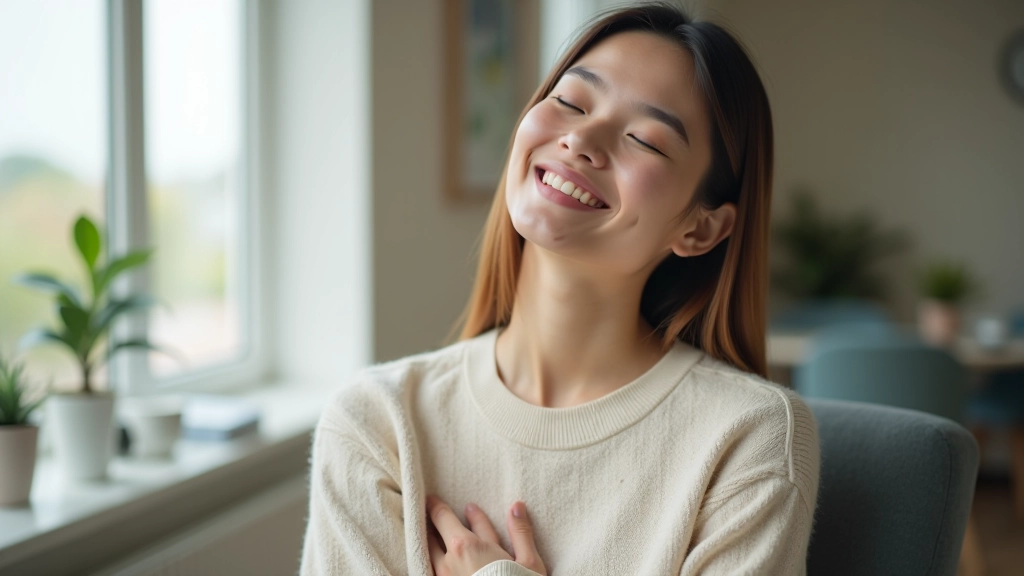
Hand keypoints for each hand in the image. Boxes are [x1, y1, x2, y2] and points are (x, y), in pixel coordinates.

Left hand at [426, 495, 546, 575]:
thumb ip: (520, 533)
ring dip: (426, 541)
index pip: (448, 518)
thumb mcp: (529, 563)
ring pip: (427, 553)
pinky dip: (429, 563)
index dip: (442, 507)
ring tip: (424, 535)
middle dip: (428, 520)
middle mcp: (449, 561)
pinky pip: (429, 571)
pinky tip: (430, 563)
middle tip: (424, 509)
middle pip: (432, 534)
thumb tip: (516, 506)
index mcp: (468, 546)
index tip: (436, 500)